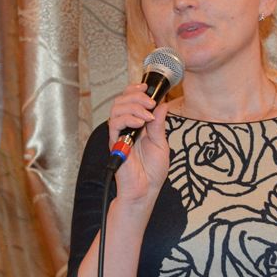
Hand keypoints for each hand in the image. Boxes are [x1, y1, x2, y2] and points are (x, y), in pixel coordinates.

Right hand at [107, 82, 169, 202]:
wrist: (145, 189)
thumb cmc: (152, 171)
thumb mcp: (161, 143)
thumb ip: (159, 124)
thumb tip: (162, 105)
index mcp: (137, 125)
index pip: (130, 100)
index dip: (135, 90)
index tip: (146, 87)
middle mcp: (126, 128)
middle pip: (122, 100)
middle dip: (136, 96)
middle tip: (150, 103)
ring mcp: (119, 135)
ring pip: (117, 108)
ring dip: (134, 106)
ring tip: (147, 116)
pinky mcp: (114, 143)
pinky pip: (115, 123)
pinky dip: (128, 118)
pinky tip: (140, 123)